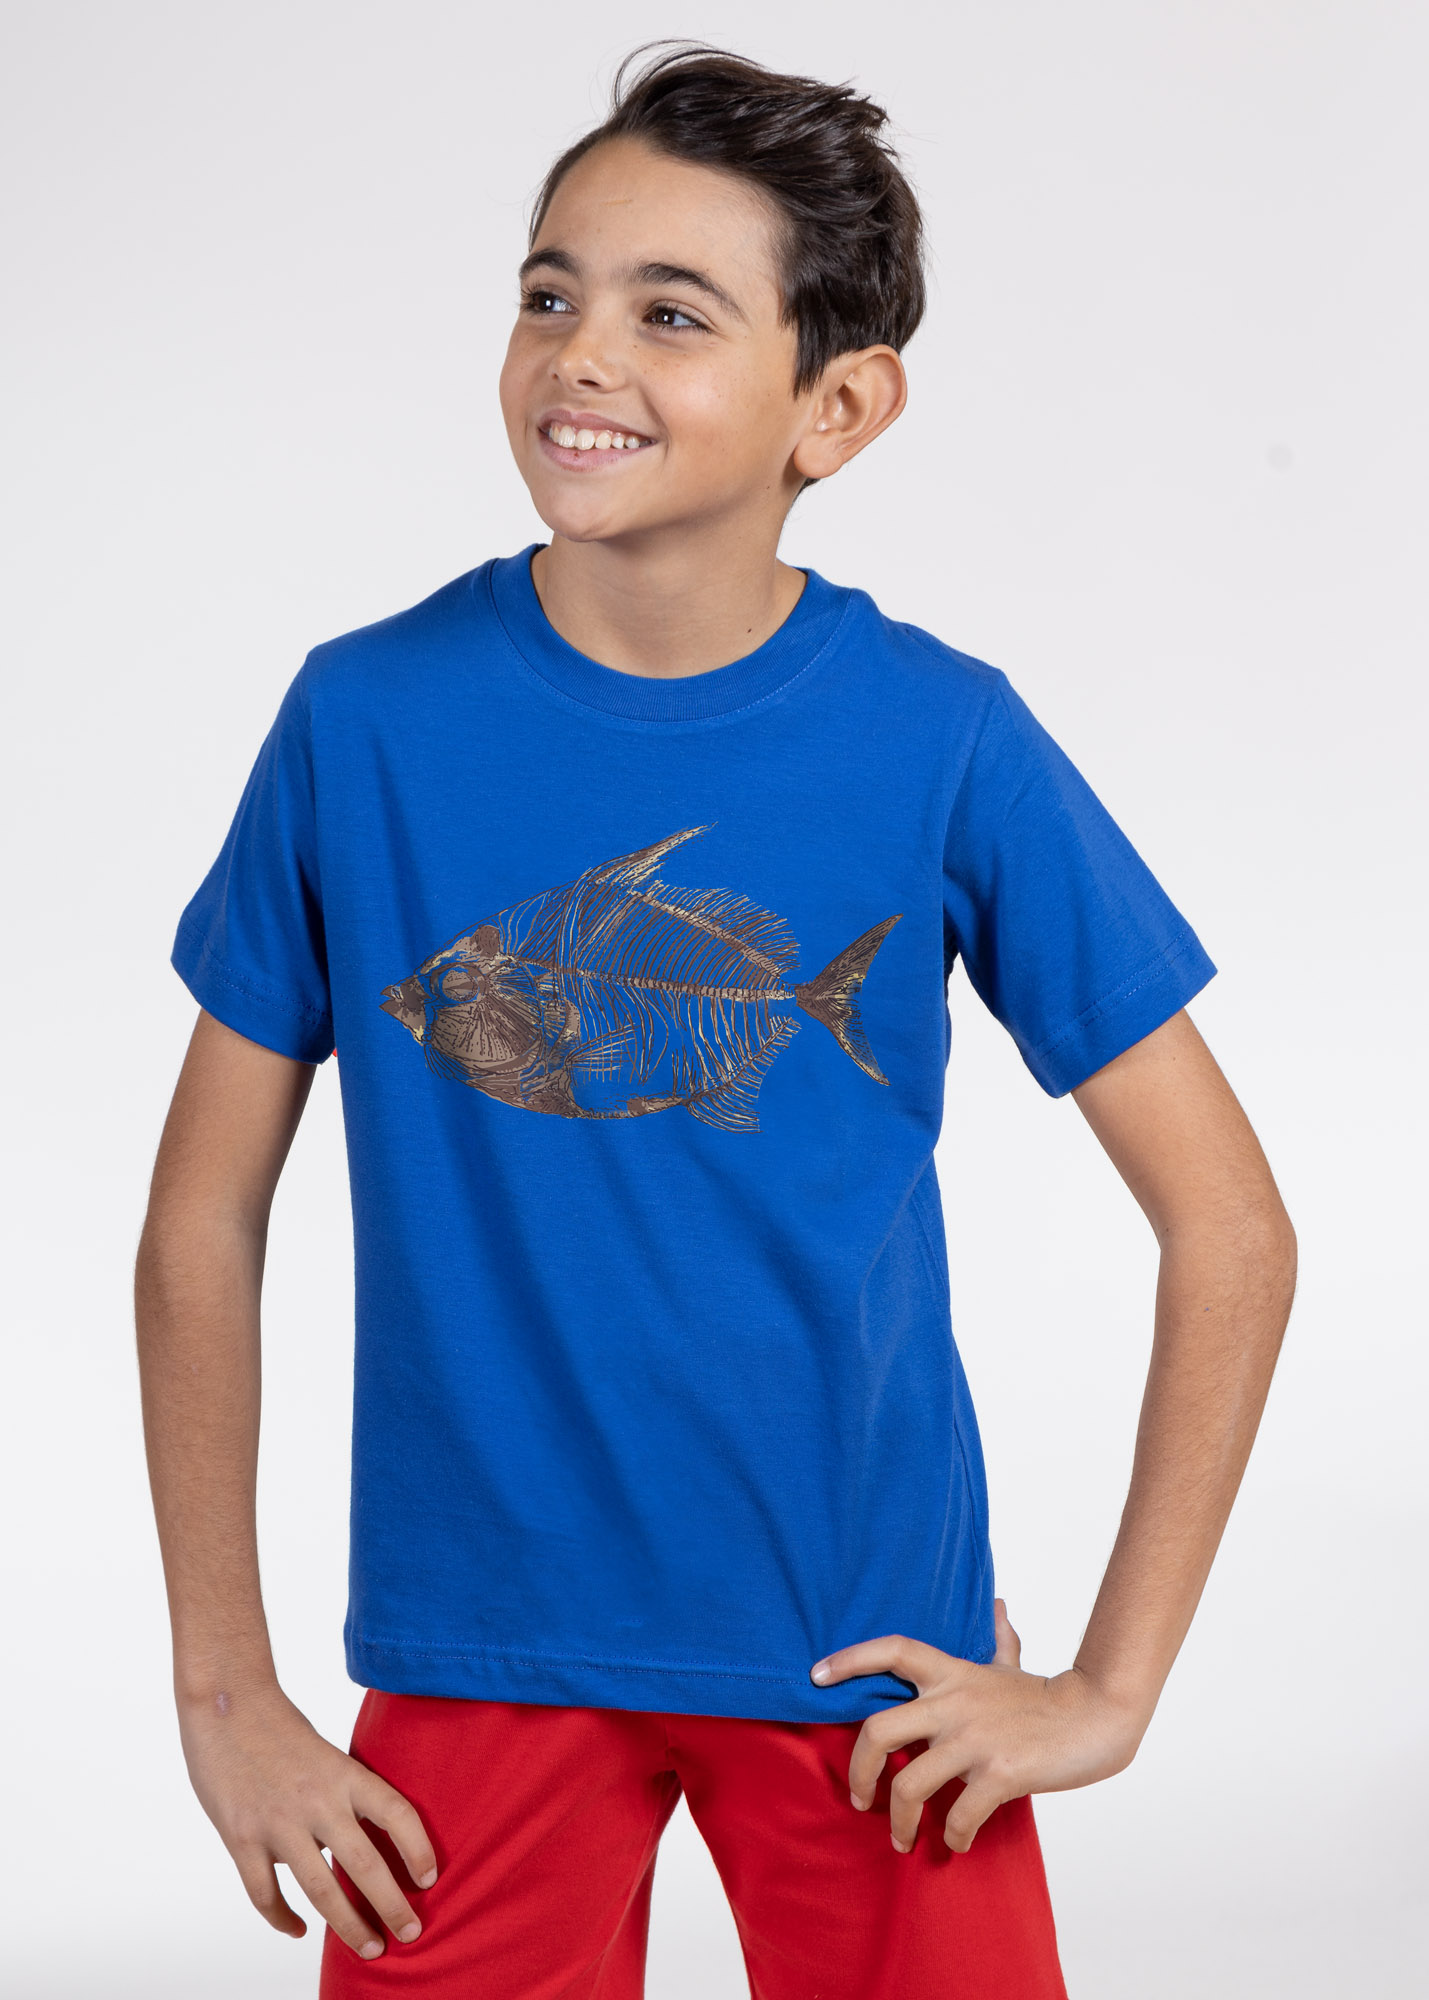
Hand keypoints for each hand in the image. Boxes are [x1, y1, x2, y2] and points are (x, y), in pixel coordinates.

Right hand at [177, 1681, 437, 1960]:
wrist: (225, 1702)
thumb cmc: (278, 1726)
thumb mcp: (325, 1753)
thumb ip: (341, 1793)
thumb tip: (366, 1836)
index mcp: (343, 1772)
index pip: (397, 1813)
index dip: (419, 1848)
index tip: (430, 1878)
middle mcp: (317, 1799)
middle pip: (365, 1864)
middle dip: (392, 1905)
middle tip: (412, 1932)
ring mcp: (277, 1821)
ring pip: (321, 1890)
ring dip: (348, 1925)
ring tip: (370, 1948)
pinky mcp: (241, 1837)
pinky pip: (265, 1894)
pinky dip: (283, 1919)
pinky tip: (299, 1930)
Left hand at [809, 1599, 1147, 1853]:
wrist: (1095, 1718)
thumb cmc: (1047, 1697)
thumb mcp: (1012, 1665)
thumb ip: (997, 1639)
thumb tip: (997, 1606)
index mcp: (952, 1674)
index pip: (891, 1651)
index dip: (849, 1659)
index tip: (815, 1676)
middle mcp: (954, 1704)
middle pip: (878, 1731)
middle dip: (857, 1771)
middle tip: (858, 1797)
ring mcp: (974, 1740)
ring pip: (909, 1785)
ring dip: (900, 1821)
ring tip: (901, 1839)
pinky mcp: (999, 1775)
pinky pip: (959, 1814)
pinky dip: (953, 1836)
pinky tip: (956, 1843)